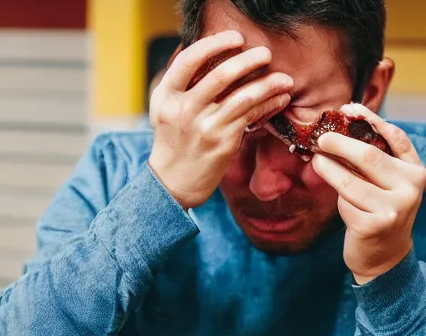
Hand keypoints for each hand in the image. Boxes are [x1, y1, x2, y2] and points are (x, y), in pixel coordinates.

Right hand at [148, 30, 293, 208]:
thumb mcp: (164, 109)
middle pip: (221, 75)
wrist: (171, 182)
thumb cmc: (172, 141)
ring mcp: (204, 127)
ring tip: (285, 78)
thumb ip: (180, 84)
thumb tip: (209, 54)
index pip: (190, 60)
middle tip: (265, 53)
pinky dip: (269, 104)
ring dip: (269, 83)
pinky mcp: (222, 142)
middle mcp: (183, 110)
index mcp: (166, 96)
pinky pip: (252, 116)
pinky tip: (280, 98)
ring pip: (243, 96)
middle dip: (249, 60)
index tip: (235, 39)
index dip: (215, 44)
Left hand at [312, 103, 425, 284]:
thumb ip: (369, 162)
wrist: (384, 256)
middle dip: (340, 143)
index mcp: (415, 170)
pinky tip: (339, 201)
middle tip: (321, 138)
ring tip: (317, 160)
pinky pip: (346, 203)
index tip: (347, 109)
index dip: (370, 120)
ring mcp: (394, 207)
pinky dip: (338, 200)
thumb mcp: (382, 184)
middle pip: (369, 155)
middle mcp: (411, 186)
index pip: (394, 137)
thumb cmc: (378, 211)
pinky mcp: (374, 225)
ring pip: (351, 180)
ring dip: (328, 168)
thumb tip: (337, 132)